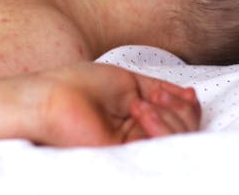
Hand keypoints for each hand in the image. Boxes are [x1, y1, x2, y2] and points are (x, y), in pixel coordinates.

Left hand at [27, 62, 200, 146]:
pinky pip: (161, 147)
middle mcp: (137, 133)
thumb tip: (189, 95)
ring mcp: (133, 146)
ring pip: (178, 139)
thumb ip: (159, 89)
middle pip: (184, 130)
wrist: (49, 99)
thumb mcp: (125, 81)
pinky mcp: (127, 157)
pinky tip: (140, 110)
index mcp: (136, 115)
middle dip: (180, 111)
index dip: (186, 106)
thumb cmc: (76, 85)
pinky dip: (159, 126)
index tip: (185, 93)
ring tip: (141, 104)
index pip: (178, 117)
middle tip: (156, 97)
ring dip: (169, 117)